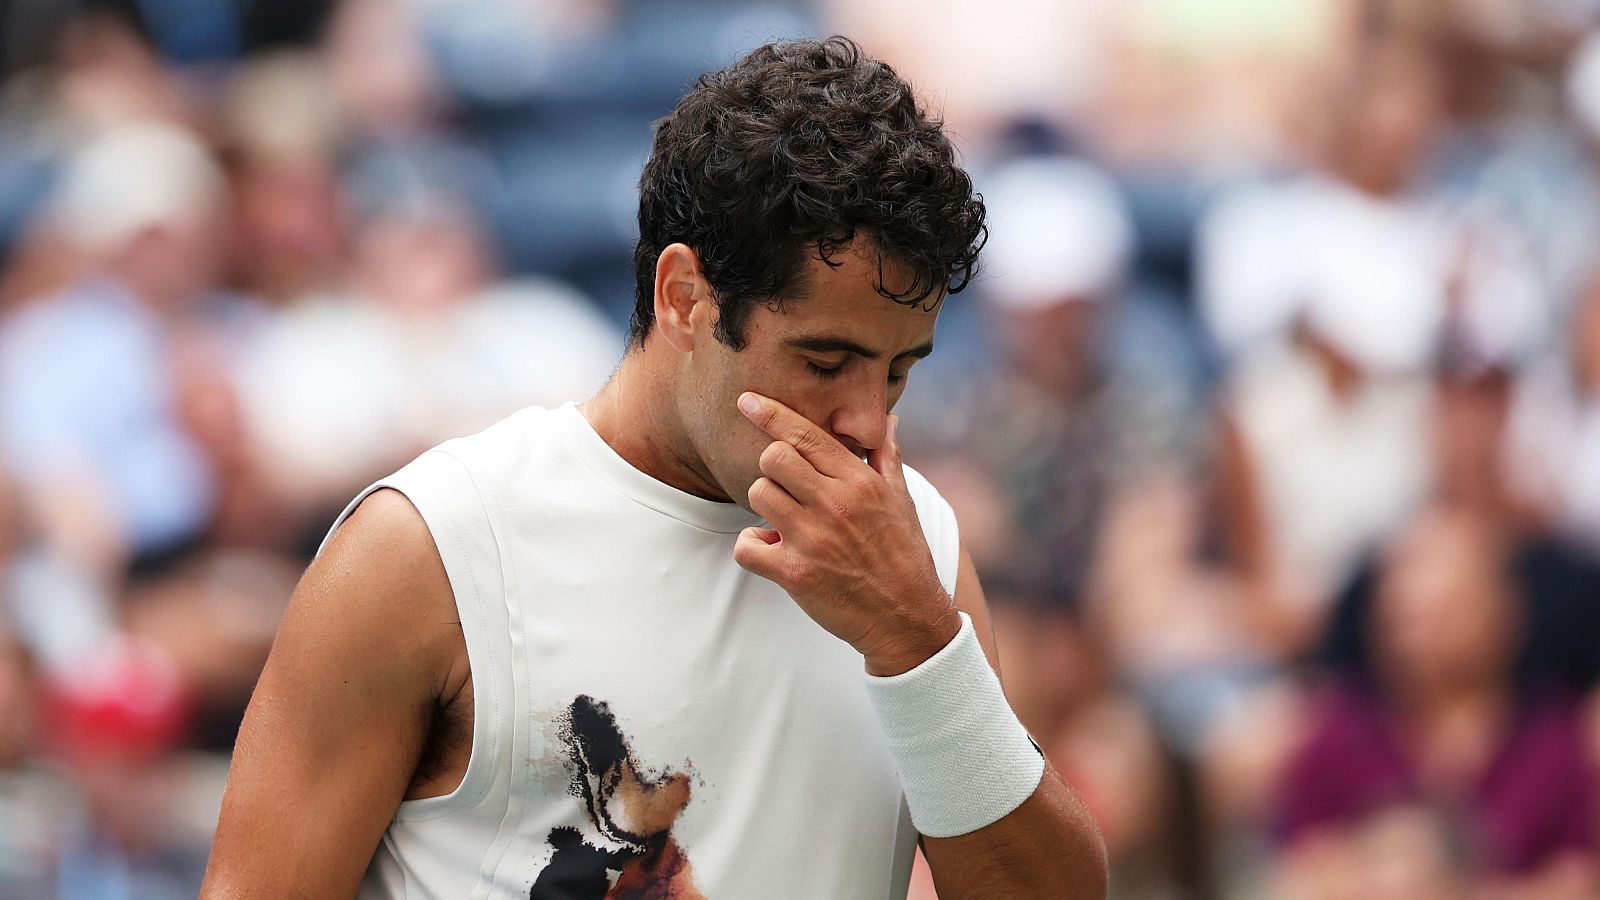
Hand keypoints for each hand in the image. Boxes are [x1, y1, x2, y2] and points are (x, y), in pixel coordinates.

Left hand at [732, 391, 960, 674]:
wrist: (907, 619)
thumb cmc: (904, 555)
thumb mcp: (902, 501)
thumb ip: (887, 457)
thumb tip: (888, 419)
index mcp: (860, 482)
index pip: (806, 435)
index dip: (771, 414)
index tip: (747, 400)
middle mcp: (836, 505)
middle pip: (773, 458)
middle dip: (773, 468)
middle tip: (790, 489)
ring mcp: (813, 540)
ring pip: (758, 495)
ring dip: (765, 507)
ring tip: (786, 522)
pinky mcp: (795, 575)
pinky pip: (746, 546)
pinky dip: (753, 548)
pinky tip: (774, 552)